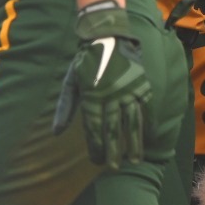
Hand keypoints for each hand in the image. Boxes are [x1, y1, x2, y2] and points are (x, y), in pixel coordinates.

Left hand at [52, 4, 153, 165]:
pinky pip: (146, 109)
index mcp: (92, 96)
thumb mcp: (71, 81)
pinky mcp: (142, 86)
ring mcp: (129, 91)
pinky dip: (148, 123)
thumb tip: (55, 132)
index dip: (95, 146)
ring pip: (132, 122)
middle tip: (115, 168)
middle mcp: (111, 96)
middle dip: (114, 151)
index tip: (96, 161)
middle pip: (113, 129)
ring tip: (135, 159)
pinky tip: (149, 137)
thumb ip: (65, 107)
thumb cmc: (86, 61)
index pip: (94, 128)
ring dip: (134, 143)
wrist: (108, 36)